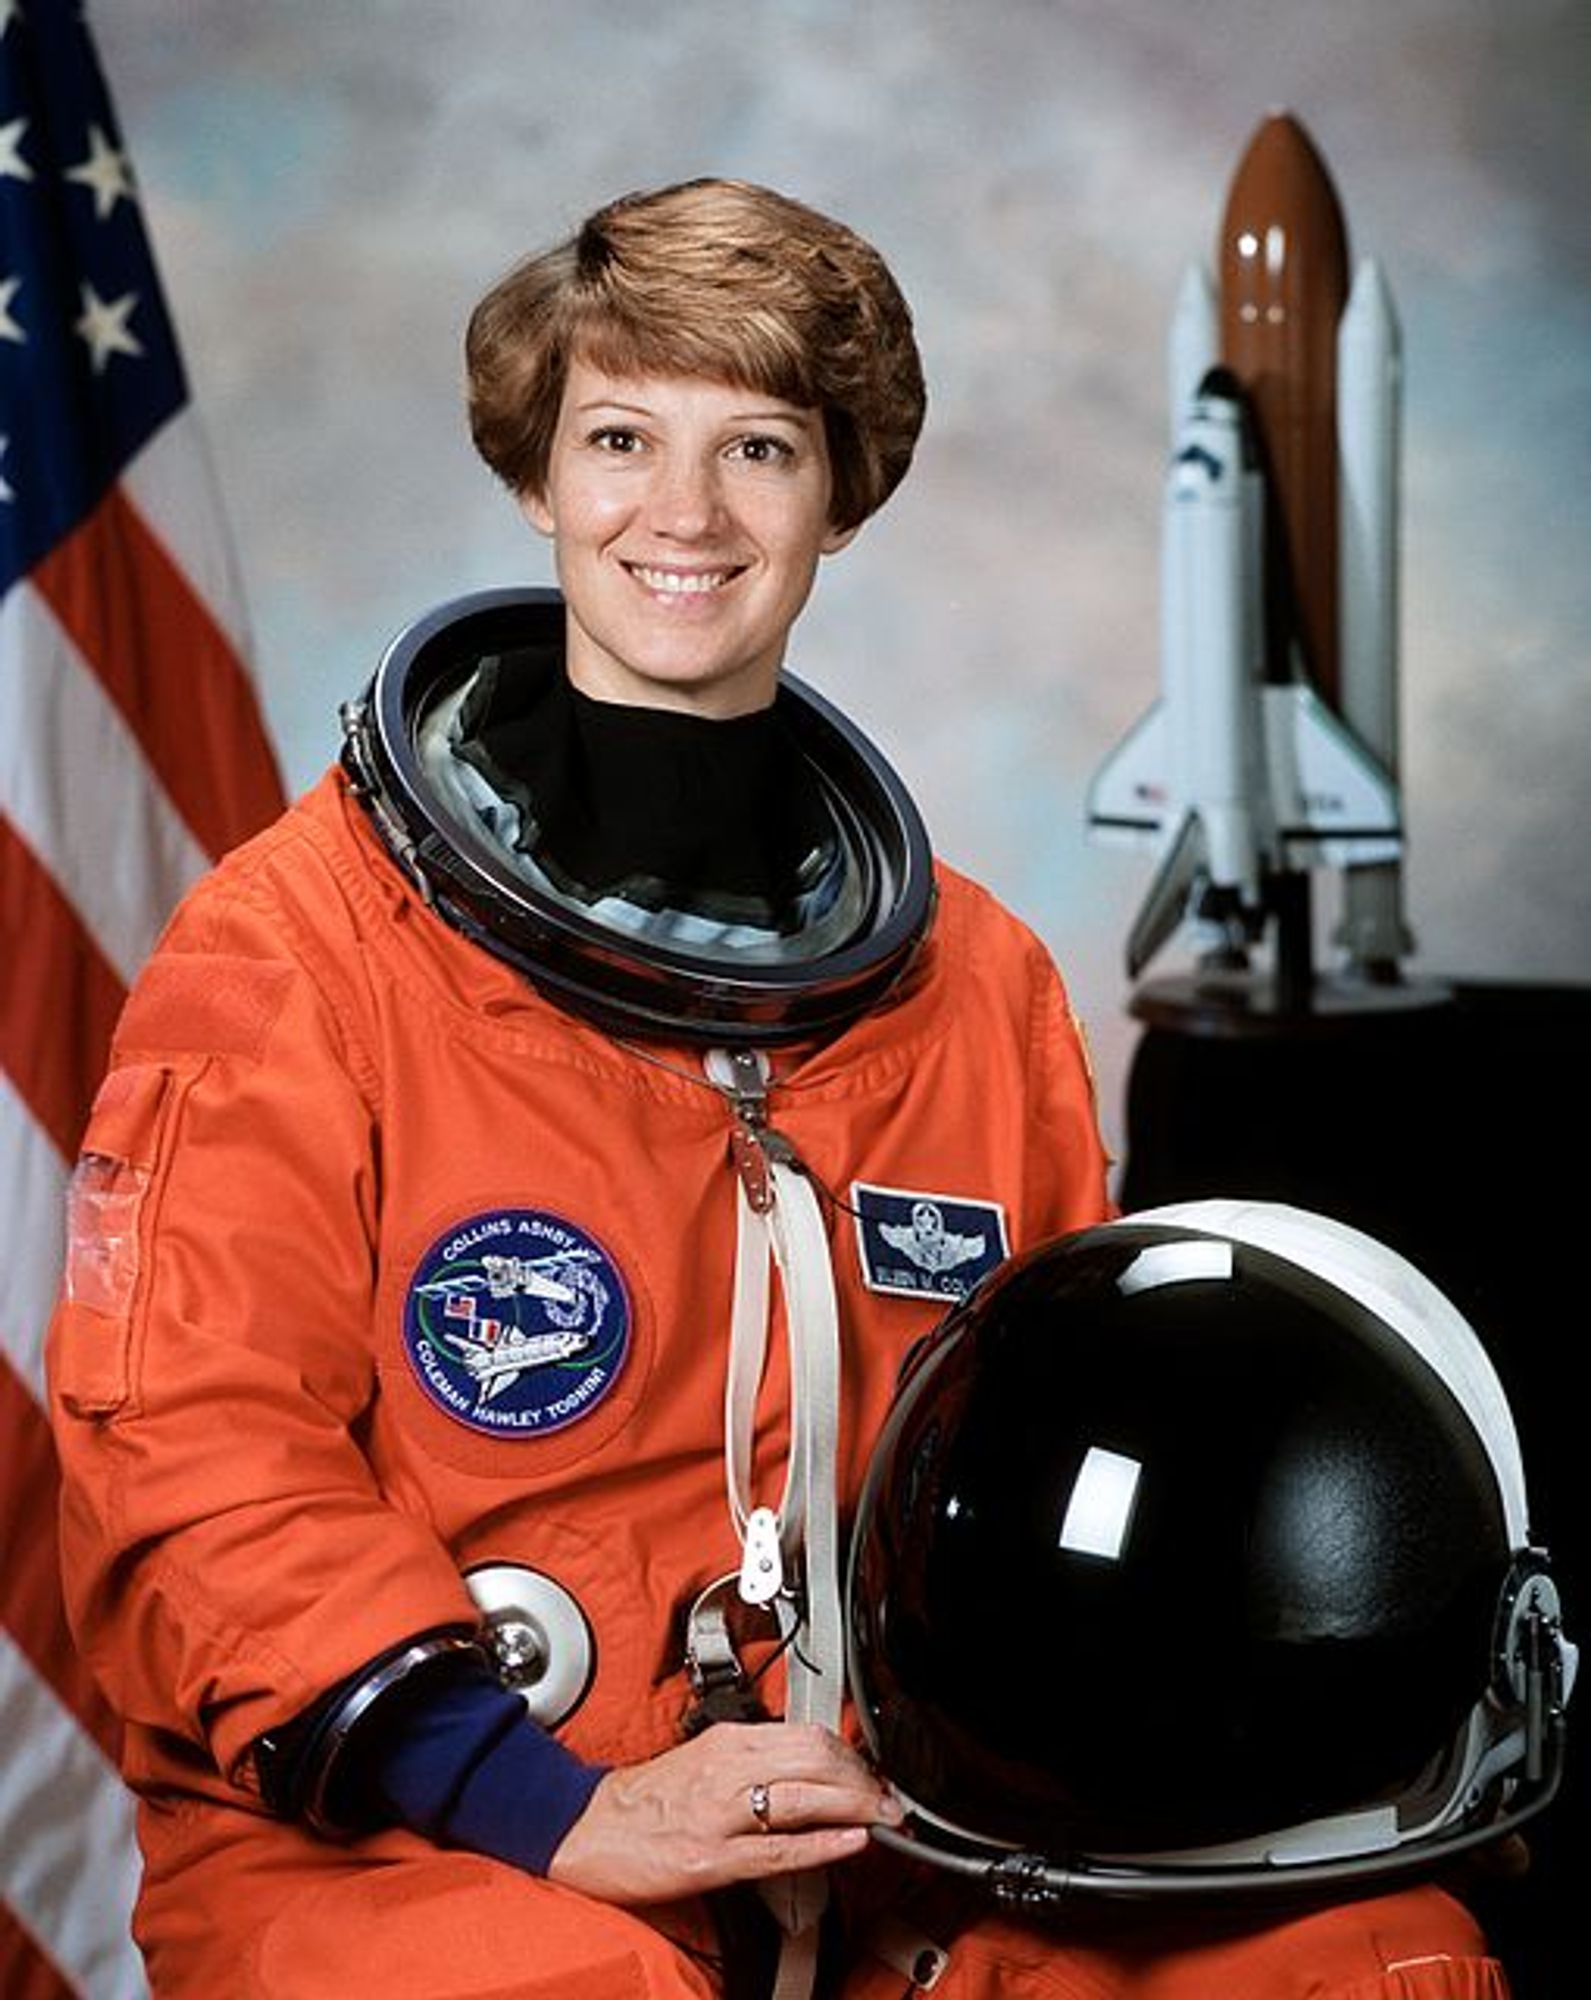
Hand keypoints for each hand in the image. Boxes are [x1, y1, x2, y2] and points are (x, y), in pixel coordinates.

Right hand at [546, 1720, 902, 1905]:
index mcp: (728, 1741)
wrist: (586, 1829)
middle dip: (863, 1778)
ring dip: (856, 1805)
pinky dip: (823, 1843)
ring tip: (883, 1817)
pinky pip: (779, 1848)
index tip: (874, 1771)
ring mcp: (721, 1814)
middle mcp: (727, 1768)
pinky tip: (851, 1841)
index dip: (853, 1753)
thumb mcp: (703, 1758)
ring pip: (805, 1796)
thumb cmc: (646, 1799)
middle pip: (816, 1759)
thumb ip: (754, 1759)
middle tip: (890, 1797)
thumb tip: (809, 1768)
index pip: (809, 1734)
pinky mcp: (712, 1858)